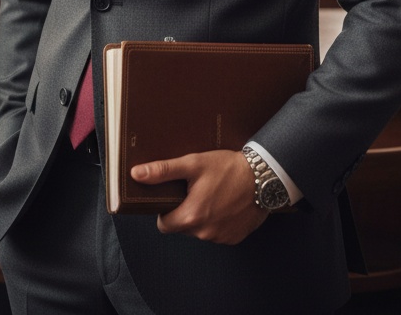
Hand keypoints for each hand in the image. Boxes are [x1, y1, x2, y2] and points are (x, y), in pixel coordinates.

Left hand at [131, 149, 268, 244]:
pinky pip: (218, 233)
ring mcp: (221, 238)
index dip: (167, 209)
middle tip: (196, 190)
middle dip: (185, 211)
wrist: (263, 176)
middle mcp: (205, 233)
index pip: (164, 225)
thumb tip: (137, 174)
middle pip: (182, 227)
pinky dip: (219, 221)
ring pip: (200, 231)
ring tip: (214, 194)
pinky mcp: (235, 238)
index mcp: (191, 217)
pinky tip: (226, 203)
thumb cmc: (228, 168)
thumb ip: (163, 171)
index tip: (176, 195)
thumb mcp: (193, 164)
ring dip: (203, 217)